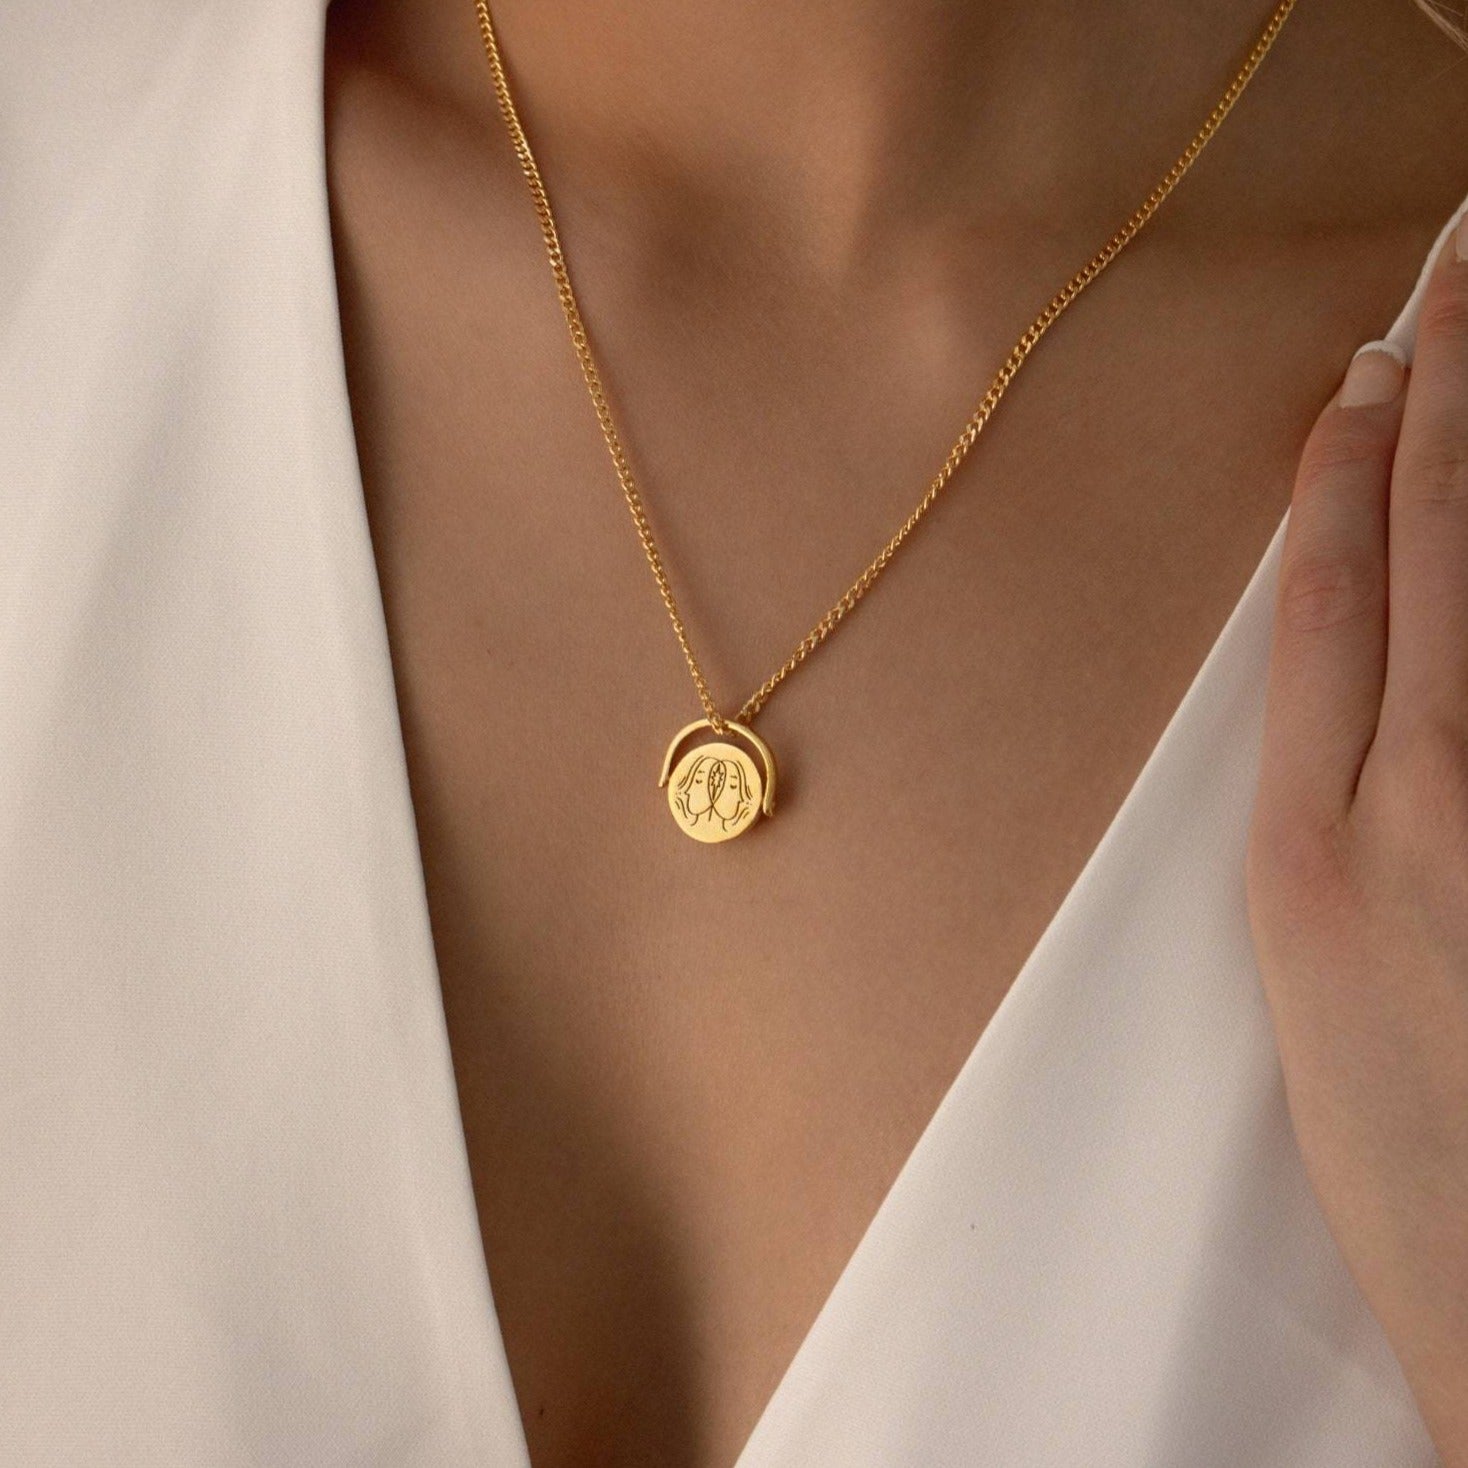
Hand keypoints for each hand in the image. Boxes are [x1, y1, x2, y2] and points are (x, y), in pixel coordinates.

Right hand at [1246, 220, 1467, 1464]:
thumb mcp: (1303, 956)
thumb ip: (1326, 797)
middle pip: (1440, 559)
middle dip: (1455, 405)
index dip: (1352, 471)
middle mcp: (1426, 806)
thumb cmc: (1390, 1131)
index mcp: (1315, 837)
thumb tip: (1357, 646)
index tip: (1378, 364)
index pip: (1334, 603)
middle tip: (1467, 278)